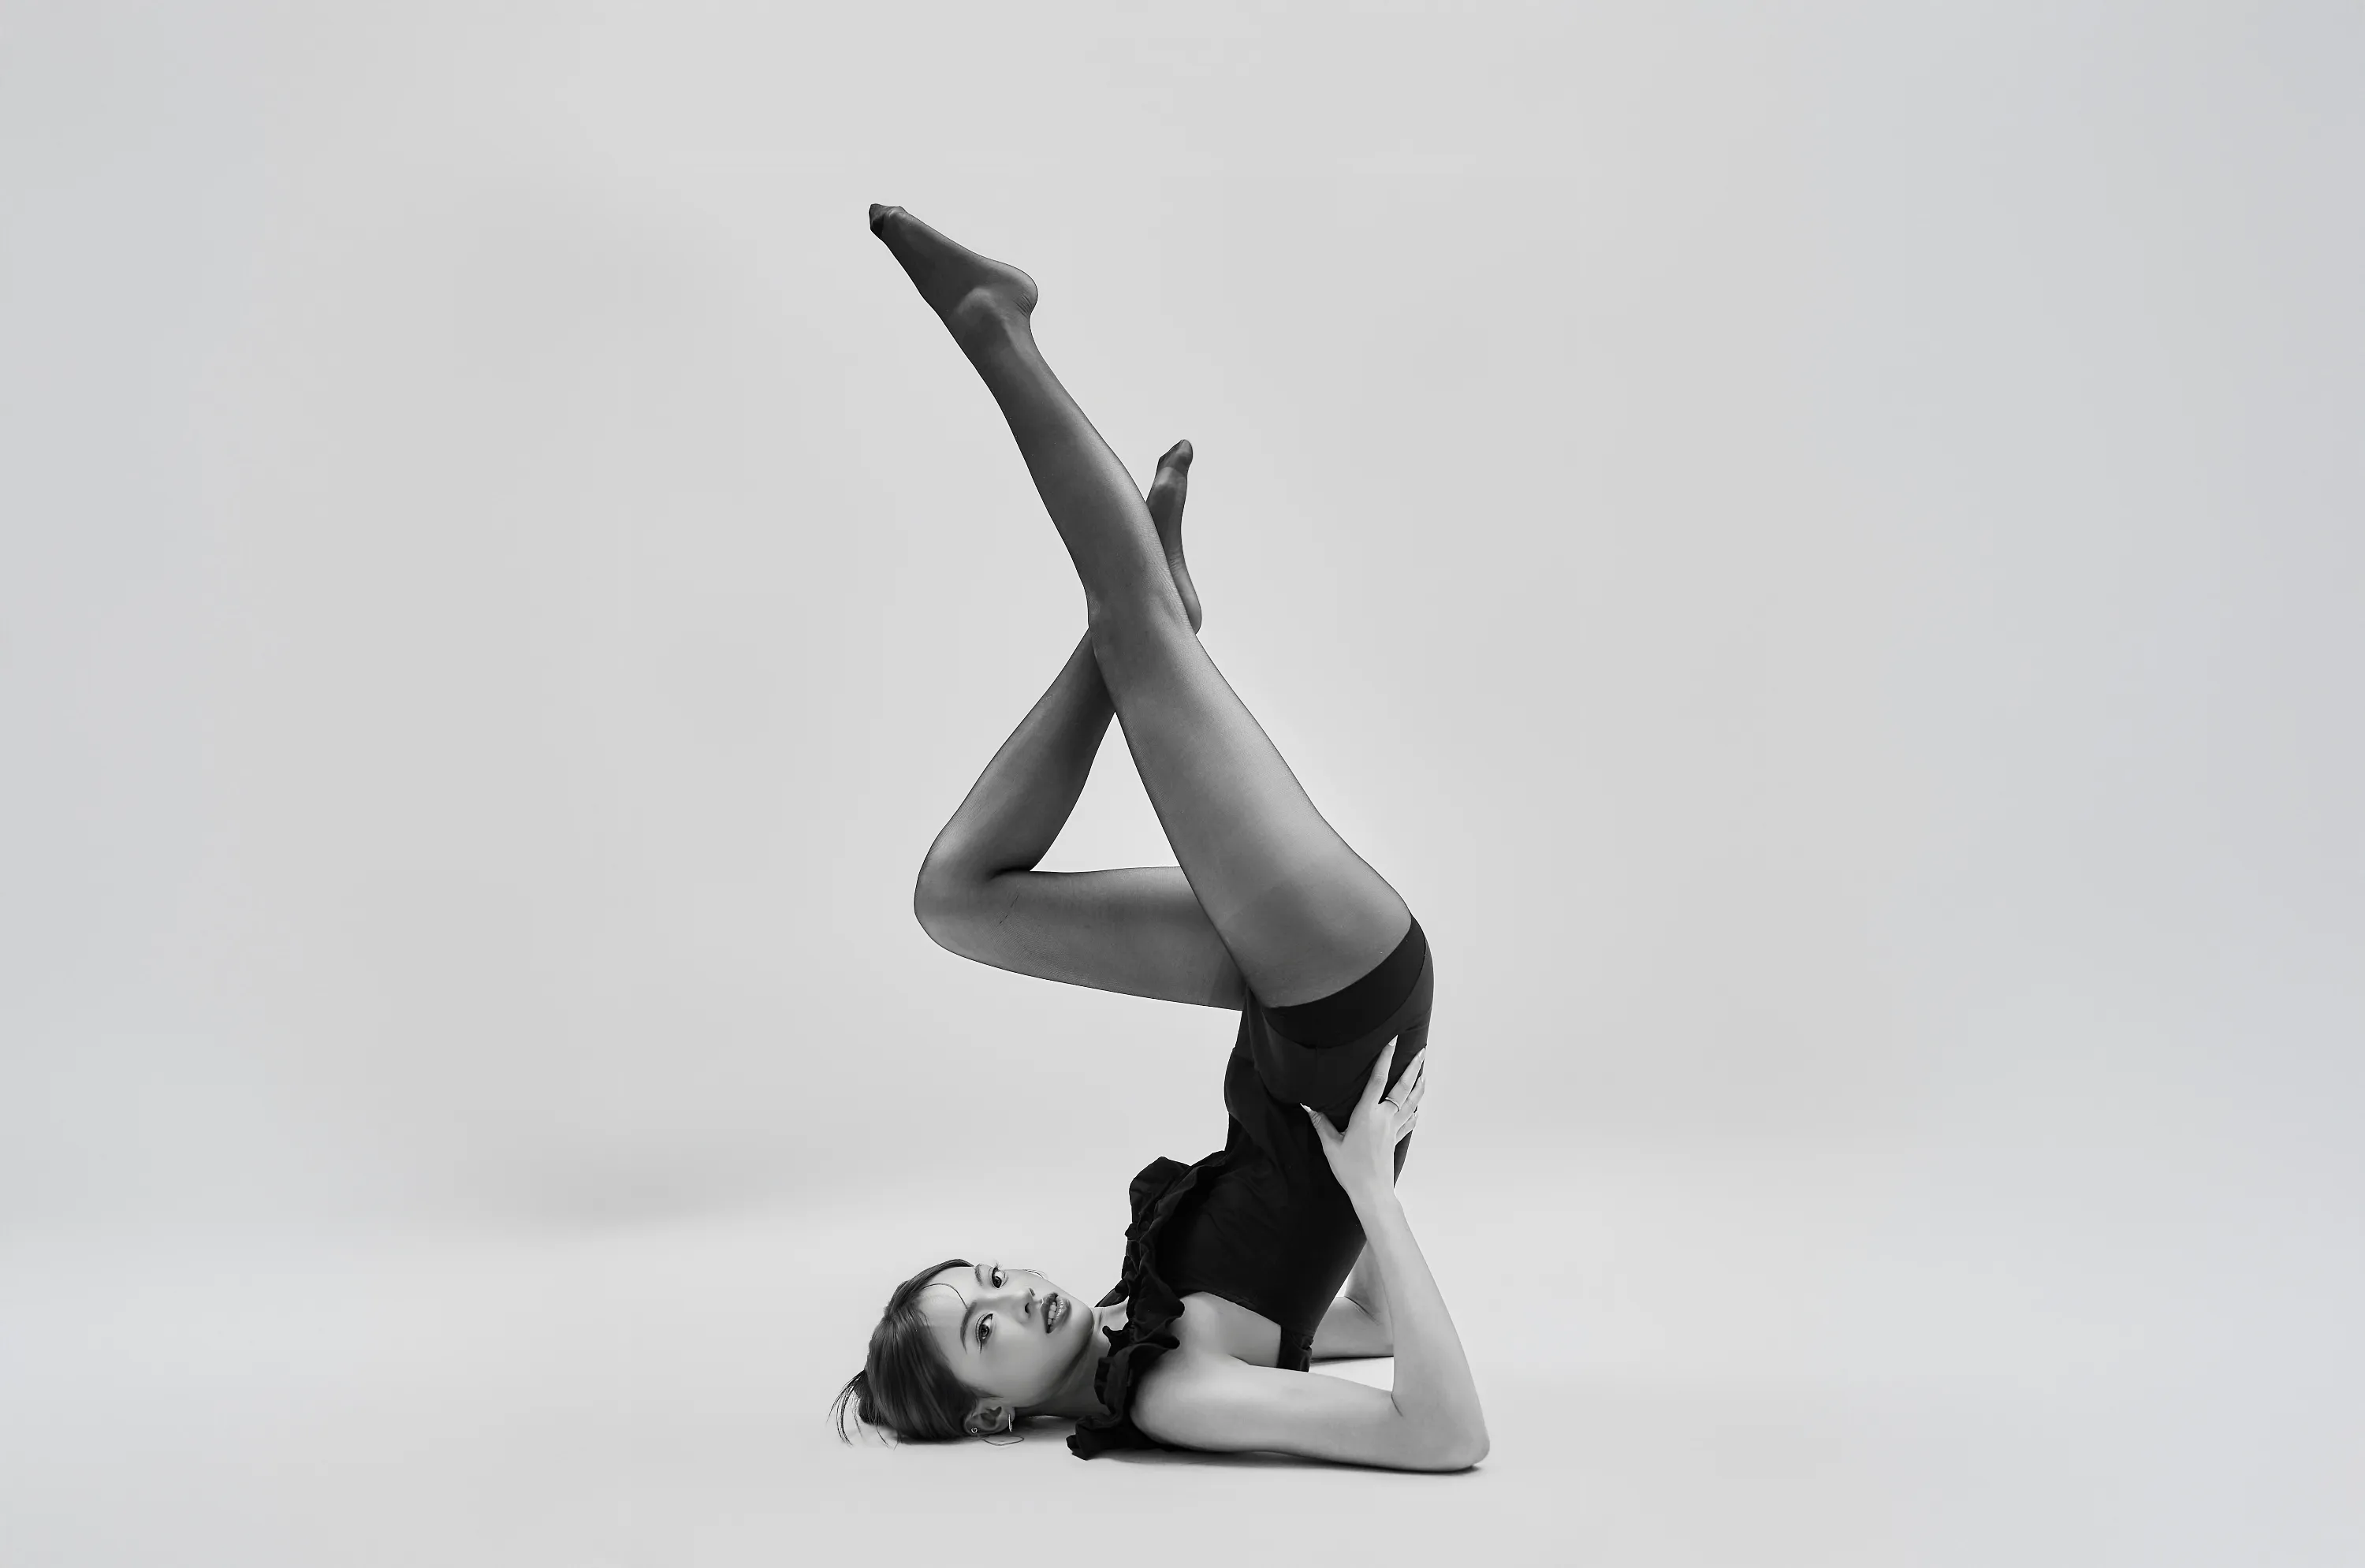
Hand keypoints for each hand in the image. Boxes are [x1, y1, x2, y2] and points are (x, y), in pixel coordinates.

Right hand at [1304, 1040, 1424, 1202]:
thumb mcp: (1330, 1145)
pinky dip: (1415, 1111)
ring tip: (1425, 1071)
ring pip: (1411, 1102)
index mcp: (1367, 1115)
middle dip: (1413, 1068)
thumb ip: (1322, 1124)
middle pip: (1402, 1088)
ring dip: (1419, 1086)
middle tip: (1421, 1050)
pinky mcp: (1396, 1139)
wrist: (1371, 1192)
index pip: (1378, 1080)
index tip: (1392, 1041)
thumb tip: (1309, 1107)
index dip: (1385, 1059)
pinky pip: (1409, 1121)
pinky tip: (1418, 1107)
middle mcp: (1384, 1118)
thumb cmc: (1350, 1169)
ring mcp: (1393, 1128)